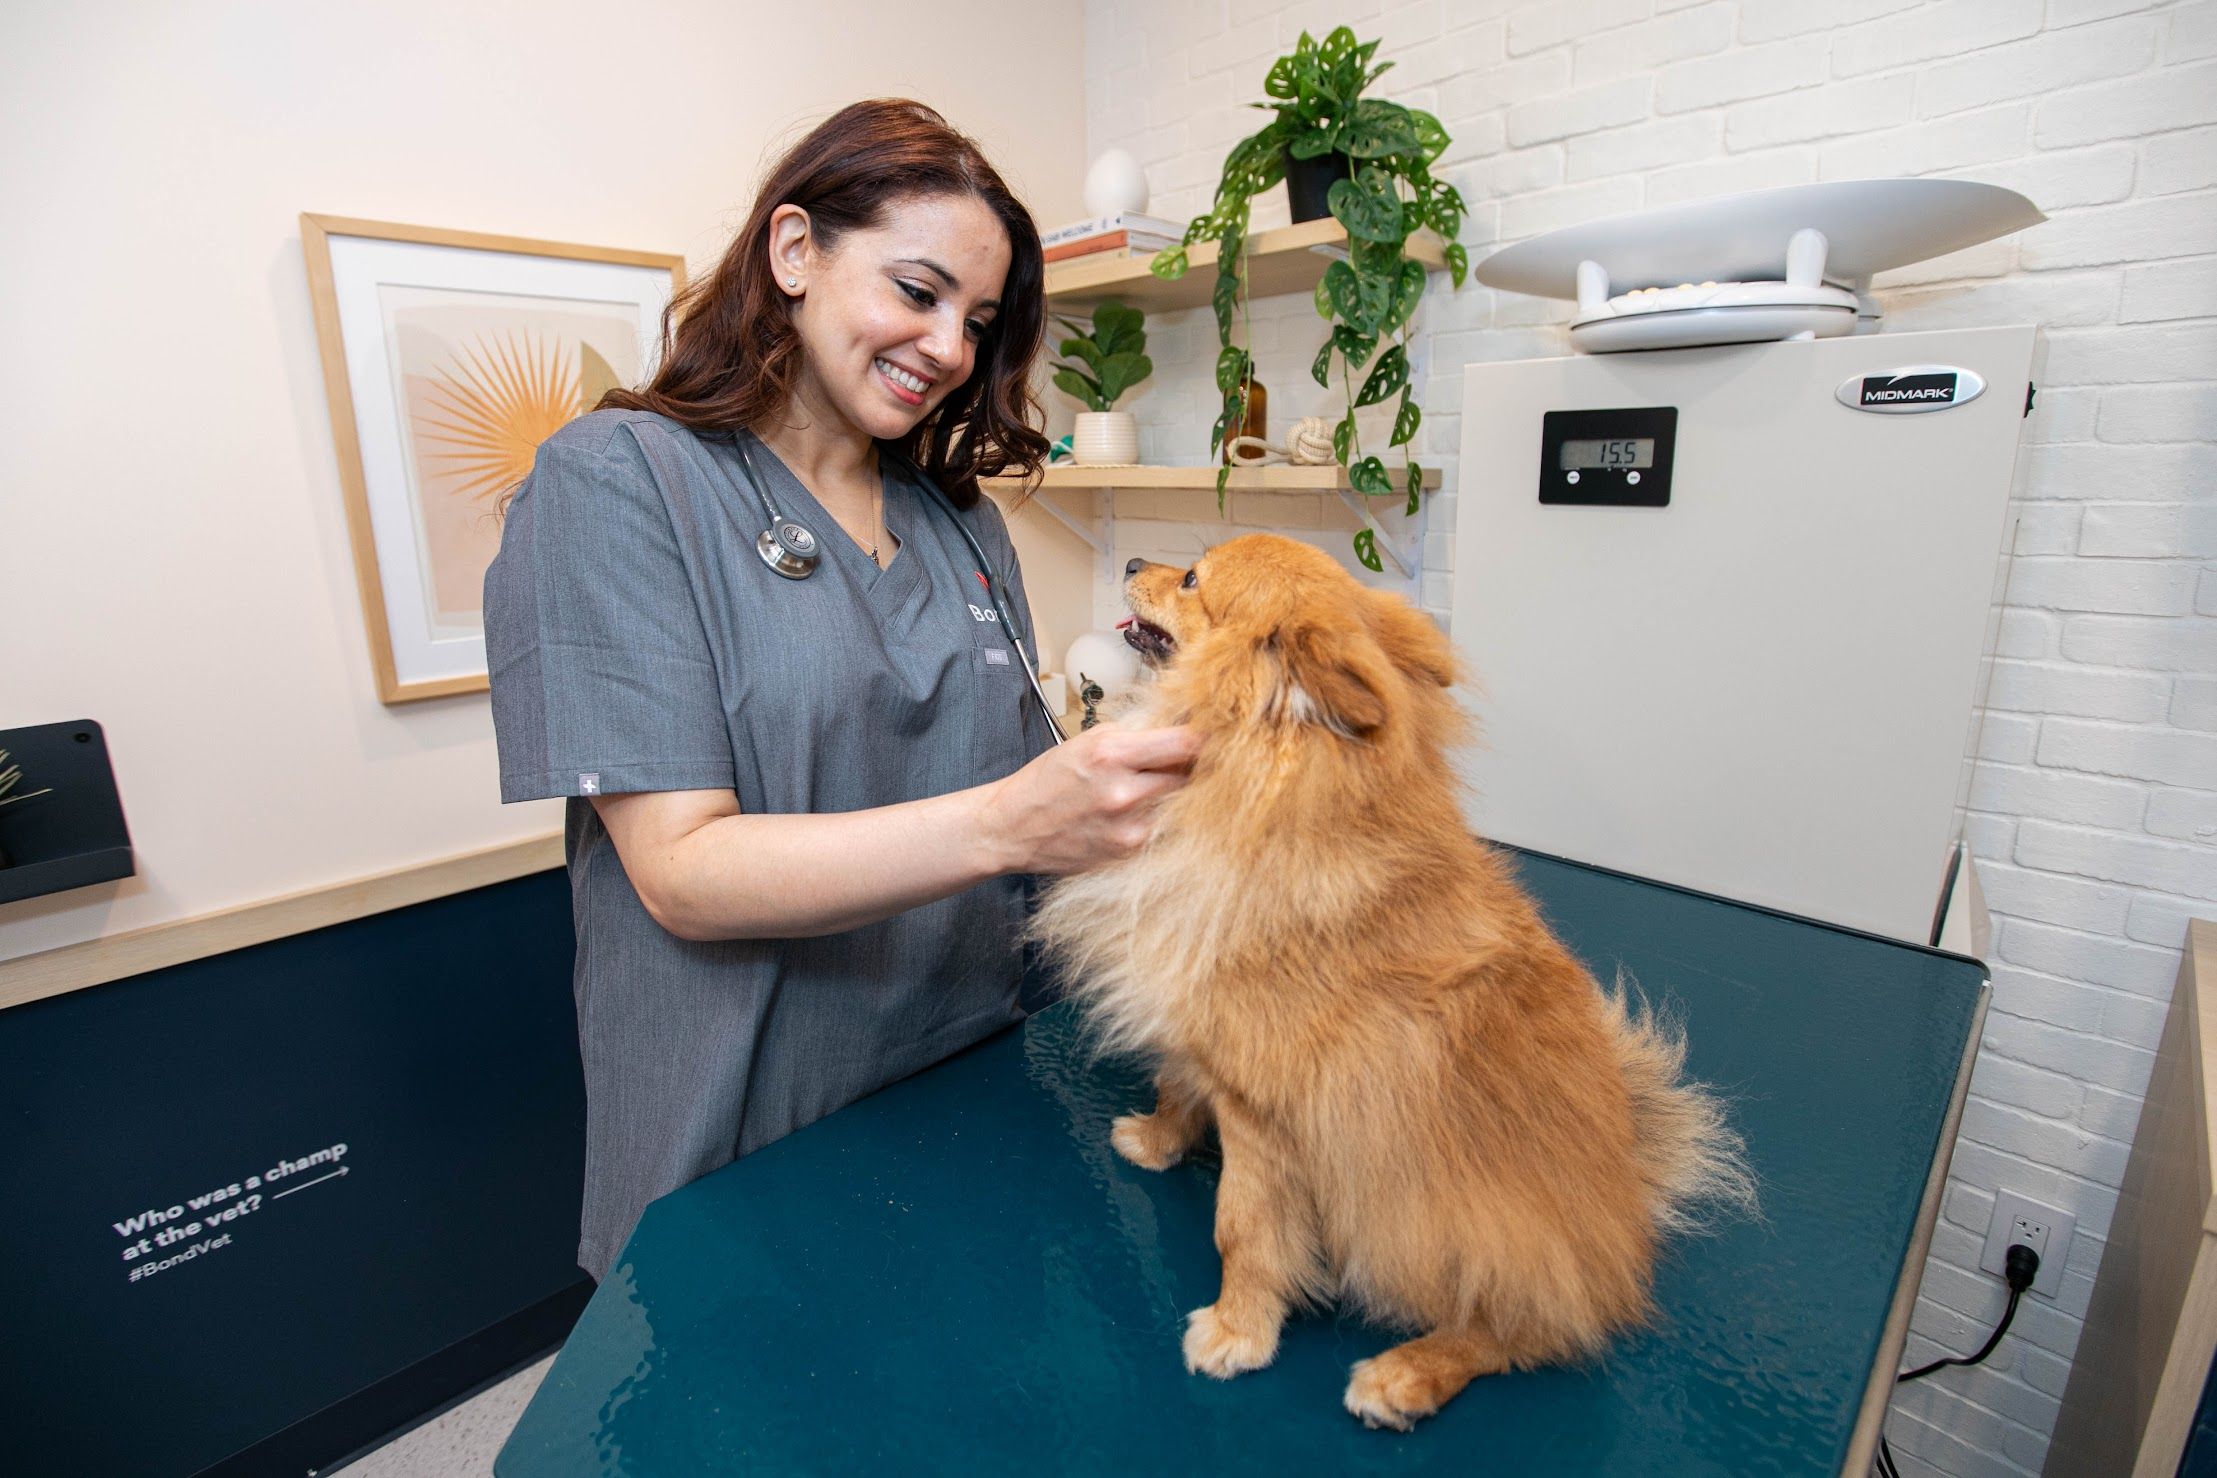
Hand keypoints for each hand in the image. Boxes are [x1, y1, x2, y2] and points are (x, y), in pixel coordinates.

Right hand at [979, 723, 1202, 875]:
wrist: (1012, 827)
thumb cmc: (1048, 780)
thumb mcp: (1087, 742)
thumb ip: (1134, 735)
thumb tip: (1179, 727)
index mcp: (1111, 754)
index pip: (1184, 743)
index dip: (1205, 738)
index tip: (1215, 735)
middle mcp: (1124, 793)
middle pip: (1190, 776)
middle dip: (1193, 766)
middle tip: (1195, 761)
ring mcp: (1129, 828)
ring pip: (1179, 804)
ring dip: (1177, 794)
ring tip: (1159, 787)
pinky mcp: (1128, 852)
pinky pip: (1161, 829)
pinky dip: (1159, 818)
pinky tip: (1141, 812)